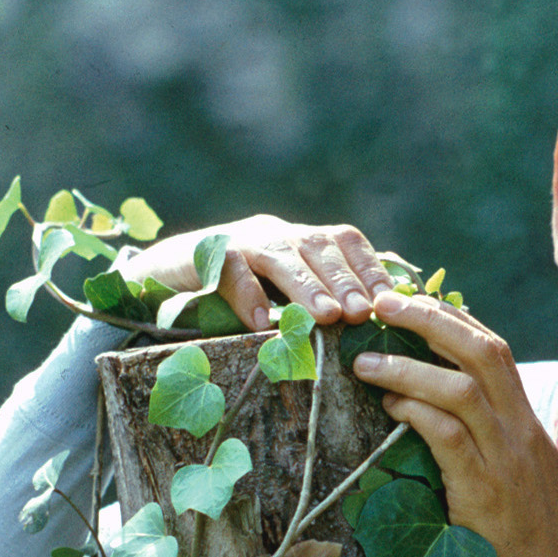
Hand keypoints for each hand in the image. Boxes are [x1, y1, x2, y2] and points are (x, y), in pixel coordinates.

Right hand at [119, 215, 393, 329]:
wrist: (166, 273)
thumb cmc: (235, 292)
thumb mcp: (281, 291)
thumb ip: (319, 298)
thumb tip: (373, 323)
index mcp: (300, 239)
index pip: (346, 242)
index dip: (370, 268)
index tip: (391, 300)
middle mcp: (276, 233)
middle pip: (318, 247)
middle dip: (345, 280)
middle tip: (363, 312)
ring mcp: (240, 240)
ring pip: (280, 257)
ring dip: (306, 286)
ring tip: (326, 316)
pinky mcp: (203, 255)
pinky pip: (228, 271)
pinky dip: (245, 295)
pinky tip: (259, 323)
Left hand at [351, 290, 557, 556]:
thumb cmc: (522, 539)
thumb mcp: (516, 475)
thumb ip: (488, 438)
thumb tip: (436, 407)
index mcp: (527, 423)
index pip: (494, 349)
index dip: (451, 318)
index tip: (410, 301)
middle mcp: (522, 432)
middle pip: (484, 351)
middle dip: (431, 318)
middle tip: (382, 303)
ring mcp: (509, 461)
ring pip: (464, 389)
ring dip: (410, 366)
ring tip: (365, 361)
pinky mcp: (488, 494)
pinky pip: (451, 438)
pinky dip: (418, 412)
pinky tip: (390, 405)